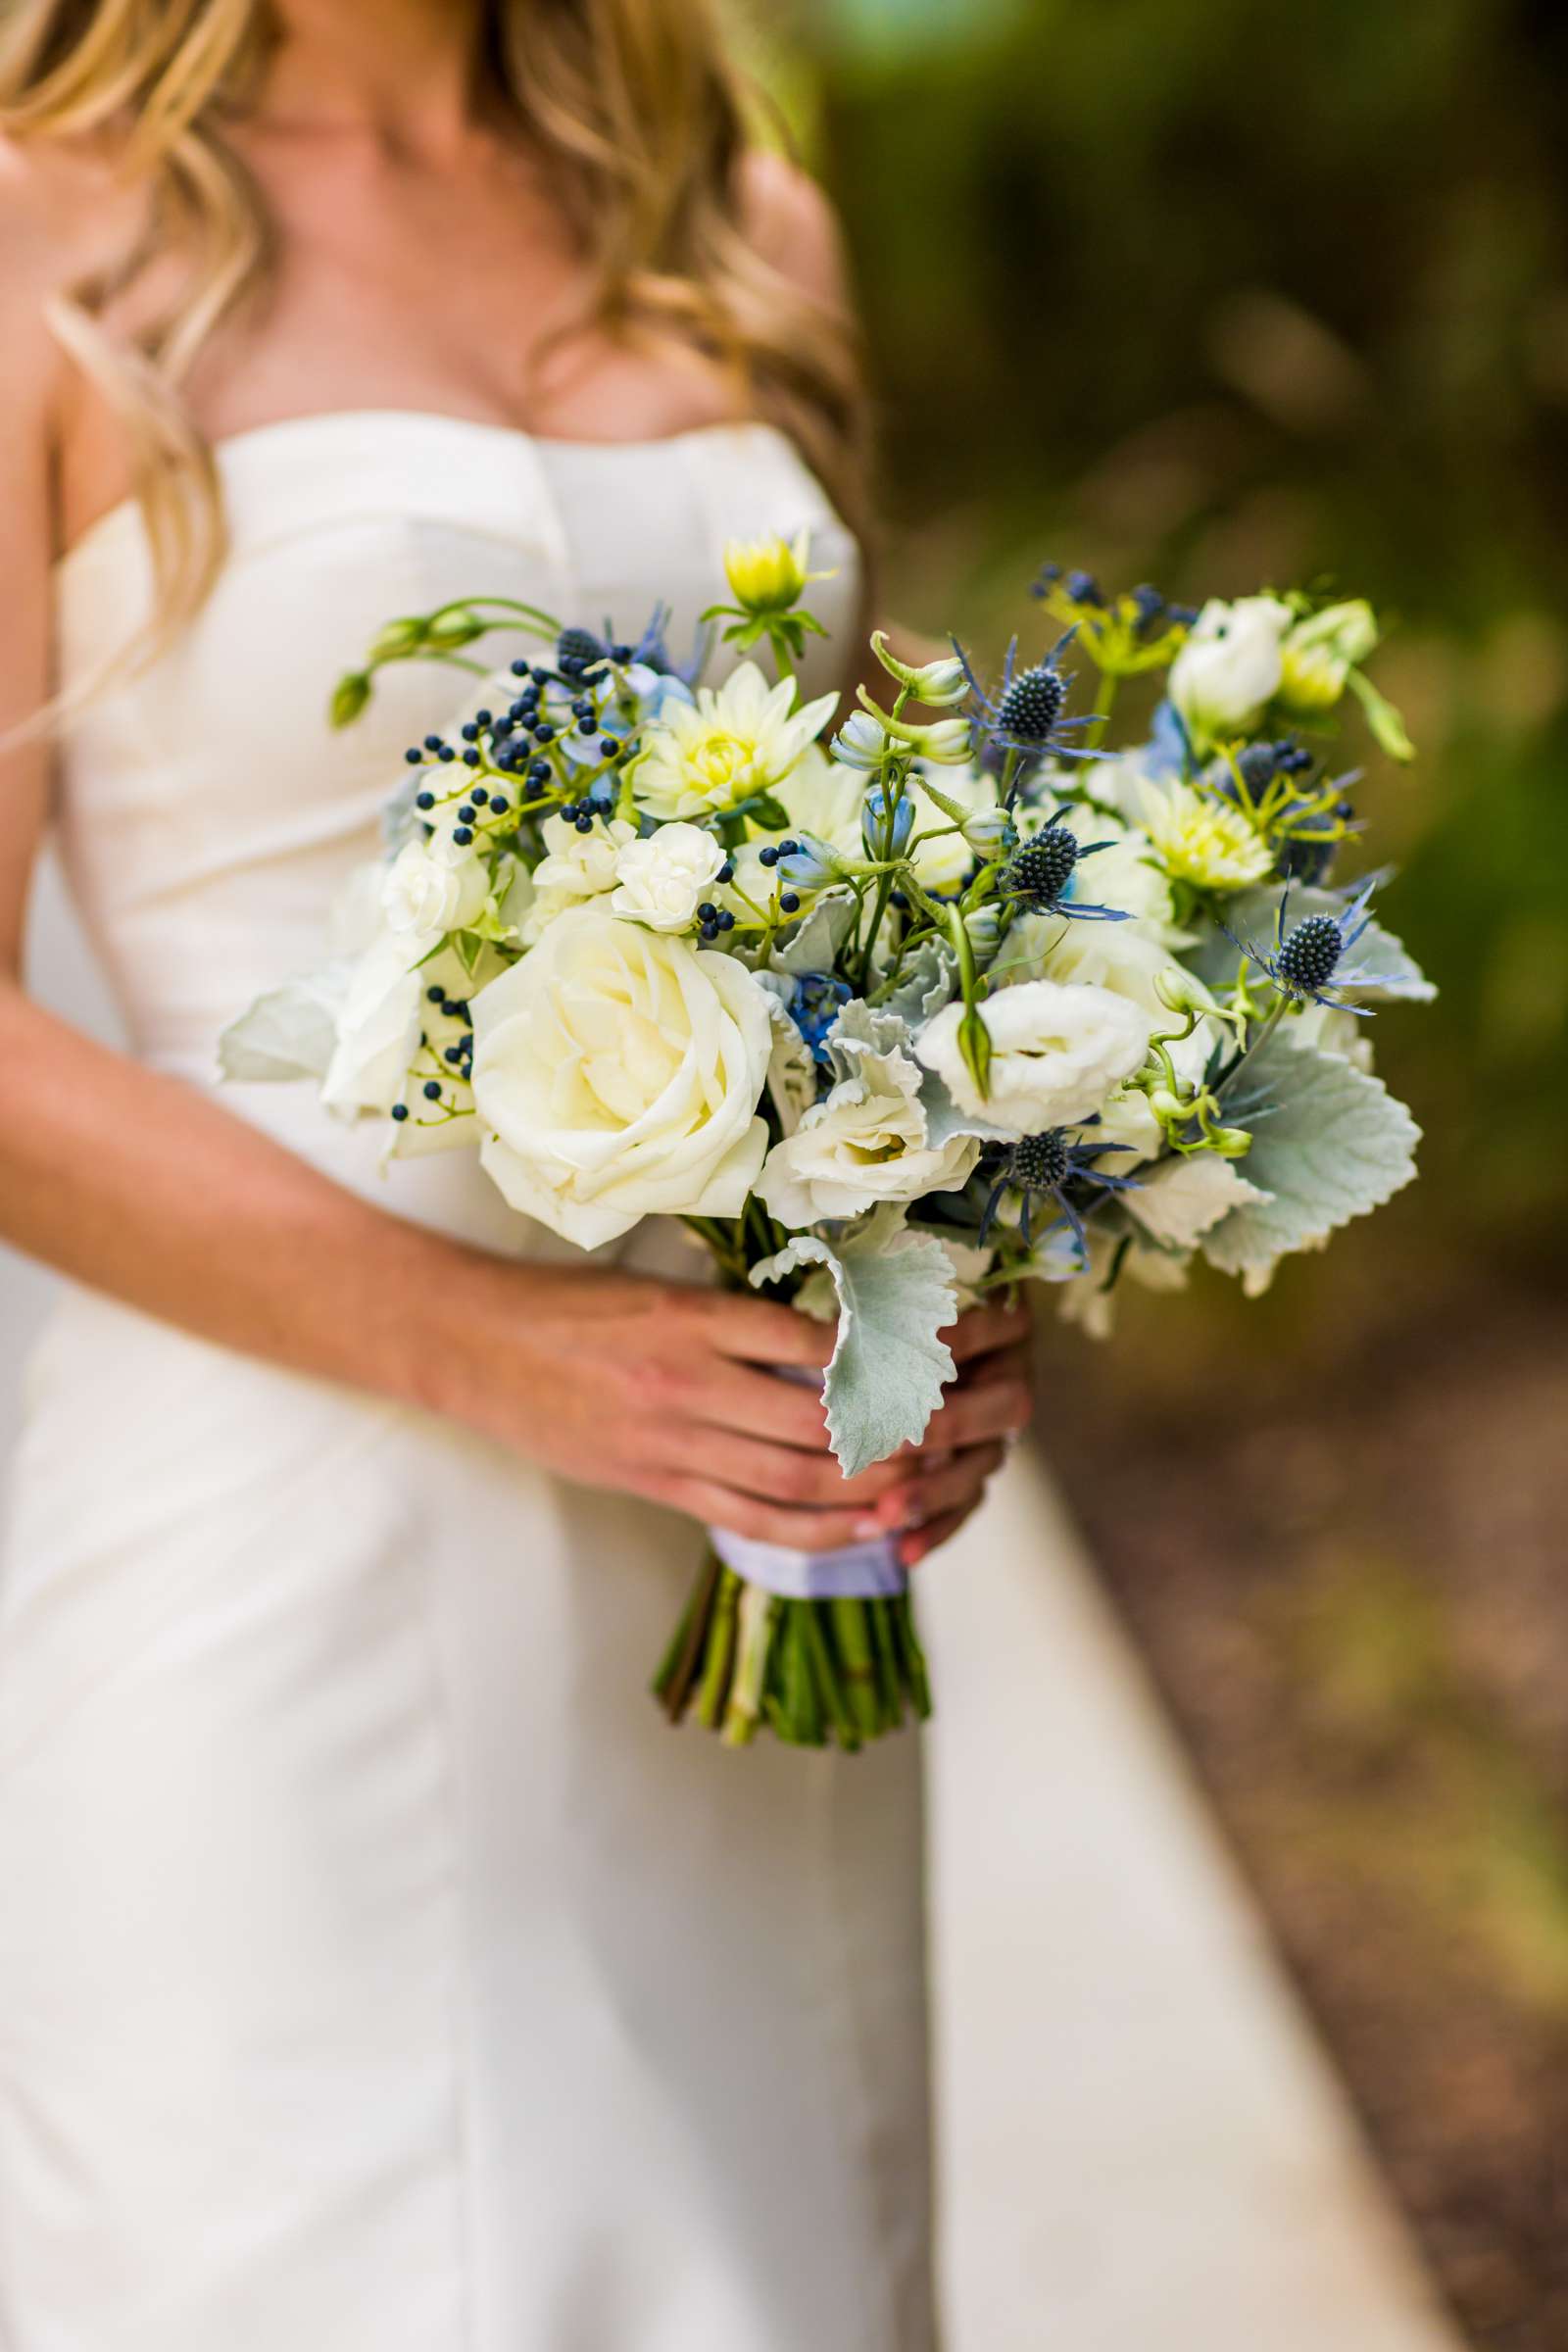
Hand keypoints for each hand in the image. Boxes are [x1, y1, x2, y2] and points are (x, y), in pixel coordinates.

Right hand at [448, 1261, 1030, 1554]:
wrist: (474, 1345)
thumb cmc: (570, 1307)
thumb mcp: (657, 1286)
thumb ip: (735, 1315)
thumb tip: (832, 1334)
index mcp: (693, 1316)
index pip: (811, 1340)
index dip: (884, 1355)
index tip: (941, 1354)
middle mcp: (688, 1380)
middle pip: (817, 1418)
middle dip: (896, 1430)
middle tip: (958, 1431)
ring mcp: (671, 1439)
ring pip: (793, 1477)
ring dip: (867, 1486)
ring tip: (927, 1482)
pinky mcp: (656, 1481)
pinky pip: (750, 1517)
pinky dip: (816, 1528)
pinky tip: (863, 1528)